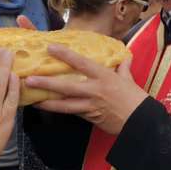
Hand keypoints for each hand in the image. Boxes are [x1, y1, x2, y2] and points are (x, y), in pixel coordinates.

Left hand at [24, 42, 148, 135]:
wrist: (140, 121)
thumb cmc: (136, 99)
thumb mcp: (129, 80)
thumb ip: (123, 69)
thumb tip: (124, 59)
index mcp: (104, 76)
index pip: (81, 63)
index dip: (65, 55)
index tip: (50, 48)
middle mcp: (95, 90)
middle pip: (66, 87)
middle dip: (47, 83)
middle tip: (30, 79)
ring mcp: (91, 105)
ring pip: (65, 105)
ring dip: (48, 102)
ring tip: (32, 100)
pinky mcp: (90, 117)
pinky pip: (72, 113)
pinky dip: (60, 111)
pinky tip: (49, 109)